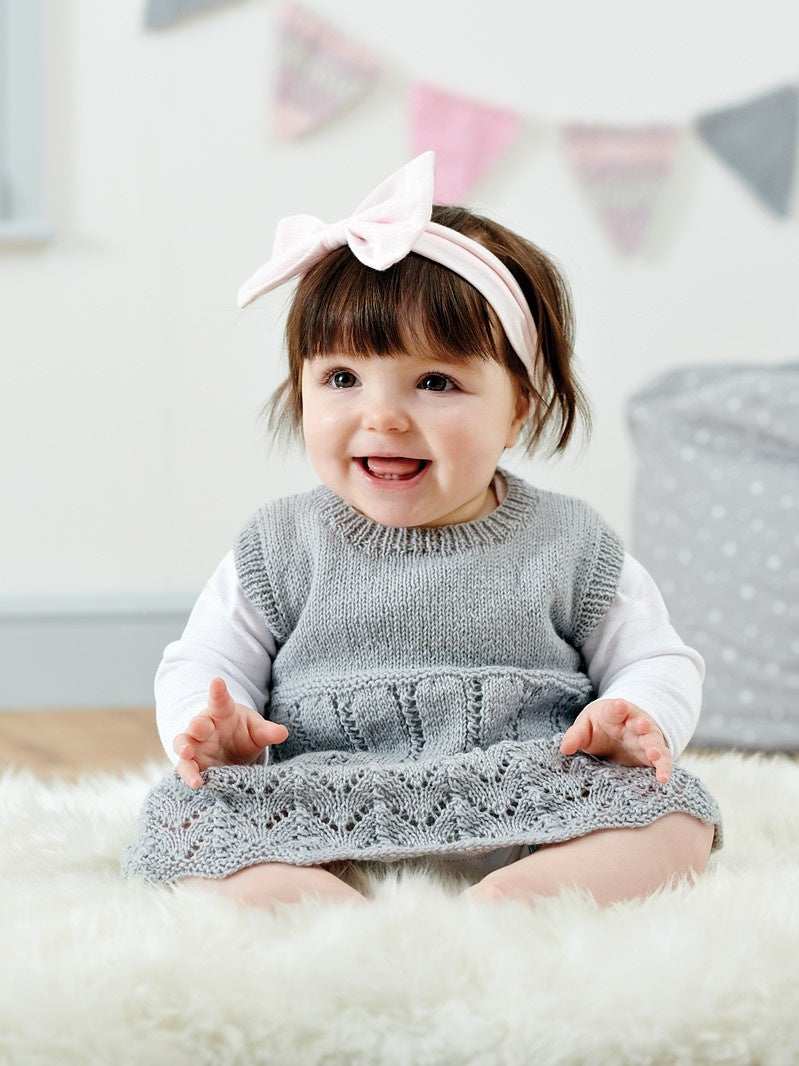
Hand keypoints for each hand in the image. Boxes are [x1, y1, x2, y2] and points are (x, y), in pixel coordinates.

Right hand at [173, 677, 288, 788]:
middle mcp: (206, 727)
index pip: (220, 700)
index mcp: (222, 713)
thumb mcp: (258, 730)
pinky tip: (196, 782)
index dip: (218, 691)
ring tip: (187, 753)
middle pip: (198, 723)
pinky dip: (189, 774)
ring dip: (184, 748)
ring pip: (184, 744)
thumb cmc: (244, 733)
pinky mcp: (194, 764)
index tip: (217, 681)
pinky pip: (186, 768)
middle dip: (197, 724)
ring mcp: (197, 745)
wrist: (233, 751)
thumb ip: (268, 731)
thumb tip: (283, 733)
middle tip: (198, 727)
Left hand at [560, 698, 671, 782]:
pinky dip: (663, 768)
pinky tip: (663, 778)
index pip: (615, 709)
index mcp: (615, 713)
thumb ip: (575, 736)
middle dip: (641, 724)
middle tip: (643, 726)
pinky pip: (661, 760)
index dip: (617, 708)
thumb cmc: (599, 725)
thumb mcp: (585, 727)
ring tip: (655, 755)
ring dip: (655, 747)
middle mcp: (633, 724)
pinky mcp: (652, 754)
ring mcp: (645, 739)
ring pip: (654, 741)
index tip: (619, 706)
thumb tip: (564, 749)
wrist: (618, 729)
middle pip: (639, 722)